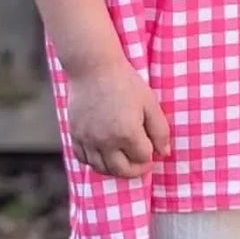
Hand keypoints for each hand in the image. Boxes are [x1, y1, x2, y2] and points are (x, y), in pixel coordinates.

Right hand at [68, 59, 171, 178]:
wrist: (93, 67)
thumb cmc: (125, 82)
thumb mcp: (150, 103)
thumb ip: (160, 130)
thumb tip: (164, 153)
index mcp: (127, 133)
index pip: (143, 158)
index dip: (150, 154)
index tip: (151, 147)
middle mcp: (106, 141)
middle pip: (121, 170)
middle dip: (135, 170)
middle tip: (140, 162)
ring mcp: (88, 139)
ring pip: (101, 168)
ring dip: (115, 169)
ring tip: (123, 159)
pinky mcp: (75, 134)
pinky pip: (83, 158)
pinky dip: (94, 161)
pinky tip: (103, 154)